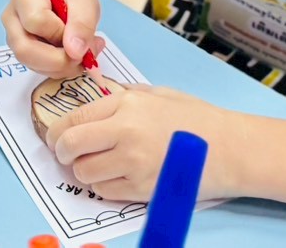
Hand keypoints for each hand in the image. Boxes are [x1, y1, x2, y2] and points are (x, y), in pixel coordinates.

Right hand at [1, 0, 104, 76]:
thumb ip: (82, 22)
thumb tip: (75, 52)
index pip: (35, 21)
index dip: (60, 32)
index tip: (77, 29)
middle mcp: (11, 19)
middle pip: (25, 50)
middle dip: (60, 61)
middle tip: (84, 55)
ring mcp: (14, 38)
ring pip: (32, 65)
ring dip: (64, 67)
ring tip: (85, 52)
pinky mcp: (23, 53)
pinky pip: (40, 70)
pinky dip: (62, 69)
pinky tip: (75, 55)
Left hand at [47, 84, 241, 201]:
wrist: (229, 148)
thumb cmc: (195, 117)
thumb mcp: (156, 93)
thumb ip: (122, 96)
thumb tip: (94, 95)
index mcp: (125, 103)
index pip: (73, 118)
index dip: (57, 131)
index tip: (56, 137)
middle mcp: (124, 132)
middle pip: (70, 146)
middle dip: (62, 152)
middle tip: (67, 154)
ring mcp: (132, 163)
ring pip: (83, 173)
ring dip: (84, 171)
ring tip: (96, 165)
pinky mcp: (142, 189)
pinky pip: (104, 192)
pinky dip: (103, 186)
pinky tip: (115, 177)